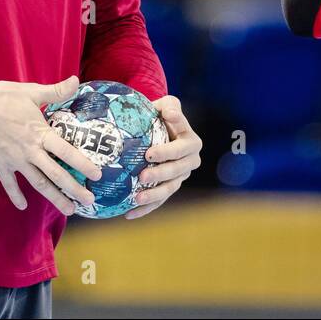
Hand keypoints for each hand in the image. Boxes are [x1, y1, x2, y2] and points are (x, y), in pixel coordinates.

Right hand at [0, 76, 101, 214]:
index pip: (66, 152)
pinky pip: (9, 184)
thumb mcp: (32, 91)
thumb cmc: (2, 97)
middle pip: (56, 174)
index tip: (96, 175)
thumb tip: (77, 80)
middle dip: (74, 189)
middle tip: (89, 201)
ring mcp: (14, 161)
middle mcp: (30, 151)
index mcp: (40, 133)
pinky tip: (23, 206)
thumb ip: (56, 91)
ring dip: (54, 197)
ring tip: (69, 209)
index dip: (83, 164)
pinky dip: (16, 196)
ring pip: (38, 183)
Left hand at [126, 95, 201, 219]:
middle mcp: (190, 161)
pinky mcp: (169, 188)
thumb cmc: (162, 114)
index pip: (180, 149)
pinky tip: (128, 214)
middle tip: (142, 176)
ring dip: (153, 196)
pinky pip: (159, 201)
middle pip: (176, 171)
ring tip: (136, 199)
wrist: (161, 127)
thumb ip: (169, 106)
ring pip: (169, 189)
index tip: (148, 153)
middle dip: (160, 175)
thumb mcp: (168, 105)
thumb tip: (167, 112)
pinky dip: (145, 209)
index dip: (166, 152)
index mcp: (191, 142)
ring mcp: (180, 177)